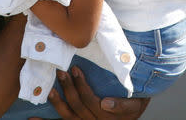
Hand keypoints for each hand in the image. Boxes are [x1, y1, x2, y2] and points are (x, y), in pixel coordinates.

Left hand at [29, 67, 149, 119]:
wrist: (127, 118)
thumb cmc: (133, 105)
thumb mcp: (135, 104)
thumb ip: (123, 105)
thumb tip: (105, 104)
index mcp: (107, 116)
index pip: (91, 101)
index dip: (82, 86)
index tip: (76, 69)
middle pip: (78, 107)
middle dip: (68, 88)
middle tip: (60, 71)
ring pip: (68, 117)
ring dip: (57, 102)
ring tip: (50, 89)